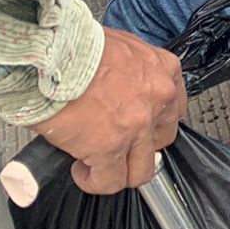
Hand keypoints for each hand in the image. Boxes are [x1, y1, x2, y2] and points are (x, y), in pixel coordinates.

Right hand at [34, 27, 186, 193]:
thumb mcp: (123, 48)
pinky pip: (110, 181)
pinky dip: (95, 181)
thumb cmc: (80, 46)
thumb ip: (133, 71)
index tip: (138, 129)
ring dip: (120, 171)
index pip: (174, 109)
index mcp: (164, 70)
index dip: (153, 124)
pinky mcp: (109, 148)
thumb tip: (120, 90)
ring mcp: (138, 126)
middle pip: (162, 140)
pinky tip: (81, 171)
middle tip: (116, 146)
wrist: (55, 54)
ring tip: (98, 165)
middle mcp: (159, 99)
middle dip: (139, 148)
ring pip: (141, 169)